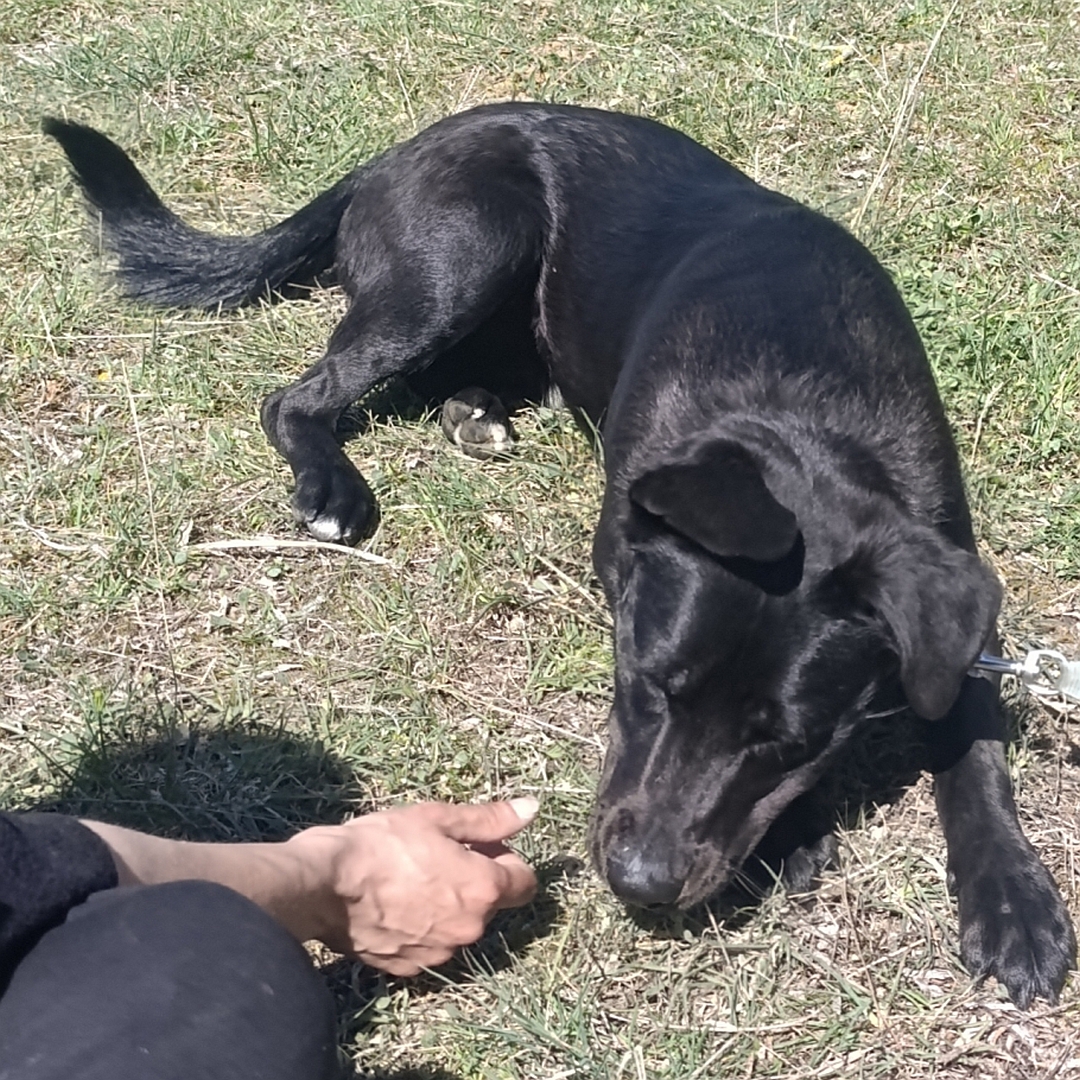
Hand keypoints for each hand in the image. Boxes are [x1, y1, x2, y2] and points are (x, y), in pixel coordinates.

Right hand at [289, 798, 538, 974]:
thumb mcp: (438, 819)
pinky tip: (393, 904)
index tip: (482, 847)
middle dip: (473, 880)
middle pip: (489, 903)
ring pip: (458, 925)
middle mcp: (469, 929)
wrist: (323, 884)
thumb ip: (490, 819)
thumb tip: (531, 809)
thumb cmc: (382, 843)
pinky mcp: (409, 969)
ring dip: (447, 905)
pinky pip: (428, 945)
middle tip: (437, 855)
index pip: (525, 882)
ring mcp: (439, 954)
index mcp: (483, 889)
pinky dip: (420, 927)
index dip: (507, 860)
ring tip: (408, 879)